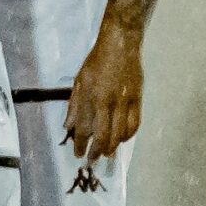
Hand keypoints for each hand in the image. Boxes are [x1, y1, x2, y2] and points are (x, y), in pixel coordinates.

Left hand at [65, 20, 143, 159]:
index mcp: (90, 96)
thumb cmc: (96, 62)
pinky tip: (122, 139)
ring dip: (113, 147)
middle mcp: (106, 102)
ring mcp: (124, 102)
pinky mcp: (137, 99)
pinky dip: (128, 135)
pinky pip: (134, 124)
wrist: (120, 45)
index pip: (84, 128)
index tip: (78, 154)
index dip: (80, 144)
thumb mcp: (79, 81)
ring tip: (107, 153)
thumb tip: (68, 127)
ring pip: (120, 133)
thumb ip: (74, 105)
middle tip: (92, 159)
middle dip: (96, 151)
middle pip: (103, 135)